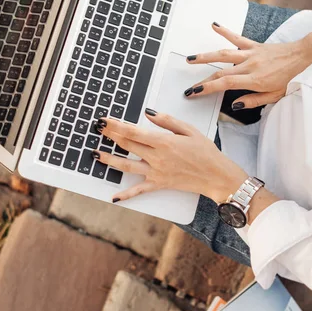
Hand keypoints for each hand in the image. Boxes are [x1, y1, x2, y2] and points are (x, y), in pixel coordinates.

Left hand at [94, 109, 247, 202]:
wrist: (216, 176)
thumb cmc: (206, 152)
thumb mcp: (189, 130)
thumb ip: (167, 121)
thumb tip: (148, 113)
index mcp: (164, 142)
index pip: (134, 131)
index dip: (116, 125)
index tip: (105, 120)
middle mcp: (157, 157)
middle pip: (127, 145)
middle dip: (110, 135)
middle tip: (97, 128)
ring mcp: (156, 172)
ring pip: (127, 165)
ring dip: (109, 160)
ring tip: (95, 154)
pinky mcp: (159, 184)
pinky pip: (139, 190)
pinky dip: (126, 195)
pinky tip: (113, 197)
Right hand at [184, 22, 311, 109]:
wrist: (304, 57)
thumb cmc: (291, 78)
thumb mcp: (274, 96)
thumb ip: (253, 101)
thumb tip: (235, 104)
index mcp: (254, 80)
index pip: (224, 84)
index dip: (207, 88)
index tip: (194, 93)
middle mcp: (250, 65)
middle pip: (220, 71)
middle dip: (202, 80)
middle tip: (189, 87)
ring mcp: (251, 54)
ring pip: (224, 54)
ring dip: (205, 56)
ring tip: (190, 59)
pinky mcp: (255, 46)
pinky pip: (238, 38)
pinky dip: (225, 32)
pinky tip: (215, 25)